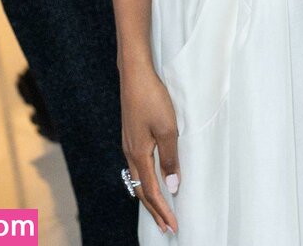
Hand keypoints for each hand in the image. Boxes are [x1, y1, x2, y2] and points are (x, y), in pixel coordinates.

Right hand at [120, 62, 179, 234]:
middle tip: (165, 226)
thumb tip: (172, 188)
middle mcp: (130, 153)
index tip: (173, 226)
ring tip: (158, 208)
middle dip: (154, 209)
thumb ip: (170, 159)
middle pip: (140, 189)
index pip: (151, 191)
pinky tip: (149, 178)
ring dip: (148, 196)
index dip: (162, 210)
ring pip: (137, 178)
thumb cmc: (152, 99)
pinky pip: (136, 166)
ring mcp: (129, 143)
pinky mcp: (131, 134)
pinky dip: (144, 180)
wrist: (135, 74)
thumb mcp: (168, 129)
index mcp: (139, 155)